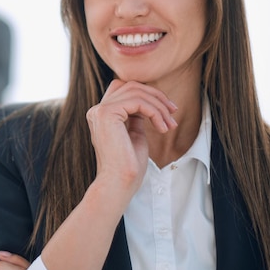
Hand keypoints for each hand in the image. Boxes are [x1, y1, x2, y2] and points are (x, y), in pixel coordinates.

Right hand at [86, 79, 177, 194]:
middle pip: (131, 86)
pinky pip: (138, 102)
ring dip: (159, 106)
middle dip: (156, 96)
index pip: (123, 88)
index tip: (166, 109)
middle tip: (173, 113)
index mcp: (101, 115)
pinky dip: (155, 112)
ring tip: (169, 125)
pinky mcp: (107, 114)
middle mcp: (96, 110)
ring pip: (136, 92)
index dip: (146, 94)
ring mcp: (100, 111)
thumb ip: (135, 117)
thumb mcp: (134, 135)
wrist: (119, 183)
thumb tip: (145, 104)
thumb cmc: (128, 166)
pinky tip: (162, 128)